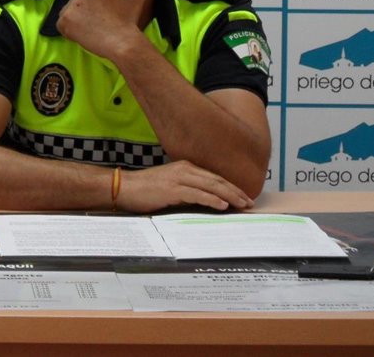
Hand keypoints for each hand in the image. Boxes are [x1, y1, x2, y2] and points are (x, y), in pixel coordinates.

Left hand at [55, 0, 161, 57]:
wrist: (122, 41)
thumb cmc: (128, 21)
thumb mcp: (136, 0)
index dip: (94, 11)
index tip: (104, 18)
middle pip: (76, 7)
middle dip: (84, 17)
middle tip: (99, 26)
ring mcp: (70, 6)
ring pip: (68, 16)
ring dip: (77, 25)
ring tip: (92, 31)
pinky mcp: (64, 20)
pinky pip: (61, 27)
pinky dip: (69, 33)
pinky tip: (84, 36)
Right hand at [116, 160, 255, 212]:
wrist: (123, 187)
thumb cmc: (145, 189)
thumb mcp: (170, 185)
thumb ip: (187, 188)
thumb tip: (206, 200)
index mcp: (184, 167)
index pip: (214, 176)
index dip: (231, 186)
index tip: (244, 196)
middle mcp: (184, 169)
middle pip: (217, 180)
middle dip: (236, 191)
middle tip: (250, 202)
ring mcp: (178, 178)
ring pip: (211, 186)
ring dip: (229, 196)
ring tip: (242, 205)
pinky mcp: (172, 189)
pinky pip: (197, 194)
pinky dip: (212, 199)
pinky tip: (222, 205)